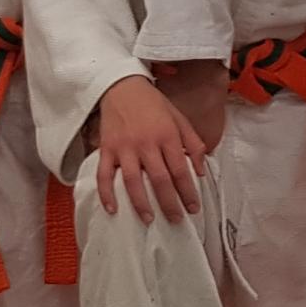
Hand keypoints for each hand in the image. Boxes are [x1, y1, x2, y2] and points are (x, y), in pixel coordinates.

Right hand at [93, 75, 206, 223]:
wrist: (122, 86)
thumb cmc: (154, 104)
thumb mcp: (179, 118)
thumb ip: (193, 143)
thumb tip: (201, 171)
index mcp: (168, 135)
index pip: (181, 170)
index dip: (188, 192)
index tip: (193, 208)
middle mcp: (147, 143)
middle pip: (160, 179)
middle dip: (169, 203)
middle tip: (175, 220)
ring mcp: (125, 147)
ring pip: (133, 181)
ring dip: (141, 203)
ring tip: (148, 219)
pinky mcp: (106, 149)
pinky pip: (104, 174)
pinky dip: (106, 193)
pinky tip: (113, 209)